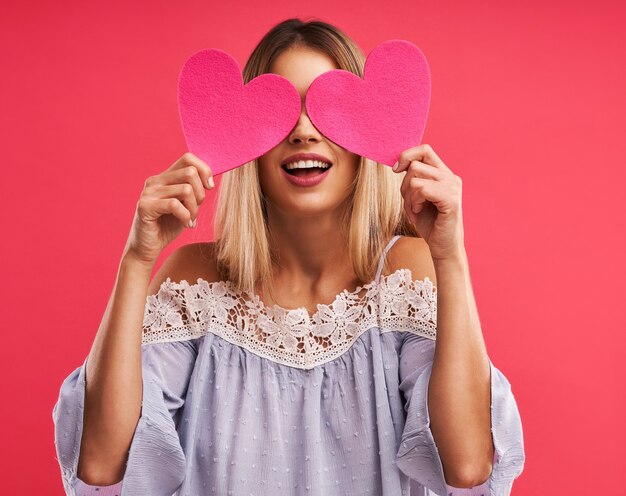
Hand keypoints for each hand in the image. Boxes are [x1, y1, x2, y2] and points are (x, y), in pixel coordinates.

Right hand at [122, 152, 214, 266]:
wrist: (147, 249)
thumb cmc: (167, 227)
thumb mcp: (186, 205)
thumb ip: (194, 191)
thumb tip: (209, 179)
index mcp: (165, 177)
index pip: (188, 158)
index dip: (204, 170)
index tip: (209, 187)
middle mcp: (155, 181)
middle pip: (190, 172)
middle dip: (201, 193)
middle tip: (195, 210)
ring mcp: (148, 192)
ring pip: (186, 190)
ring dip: (194, 209)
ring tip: (190, 220)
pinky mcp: (145, 206)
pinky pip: (175, 205)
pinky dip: (186, 216)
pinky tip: (185, 225)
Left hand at [393, 144, 464, 260]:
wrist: (443, 247)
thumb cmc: (429, 223)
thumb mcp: (416, 197)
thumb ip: (412, 179)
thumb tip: (397, 164)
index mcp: (444, 173)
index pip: (424, 150)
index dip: (406, 156)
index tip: (396, 170)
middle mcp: (451, 177)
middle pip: (415, 165)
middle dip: (404, 186)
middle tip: (410, 204)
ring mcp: (453, 187)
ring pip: (415, 178)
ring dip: (408, 198)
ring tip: (415, 210)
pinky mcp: (451, 200)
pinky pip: (422, 190)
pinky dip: (414, 203)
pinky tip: (419, 213)